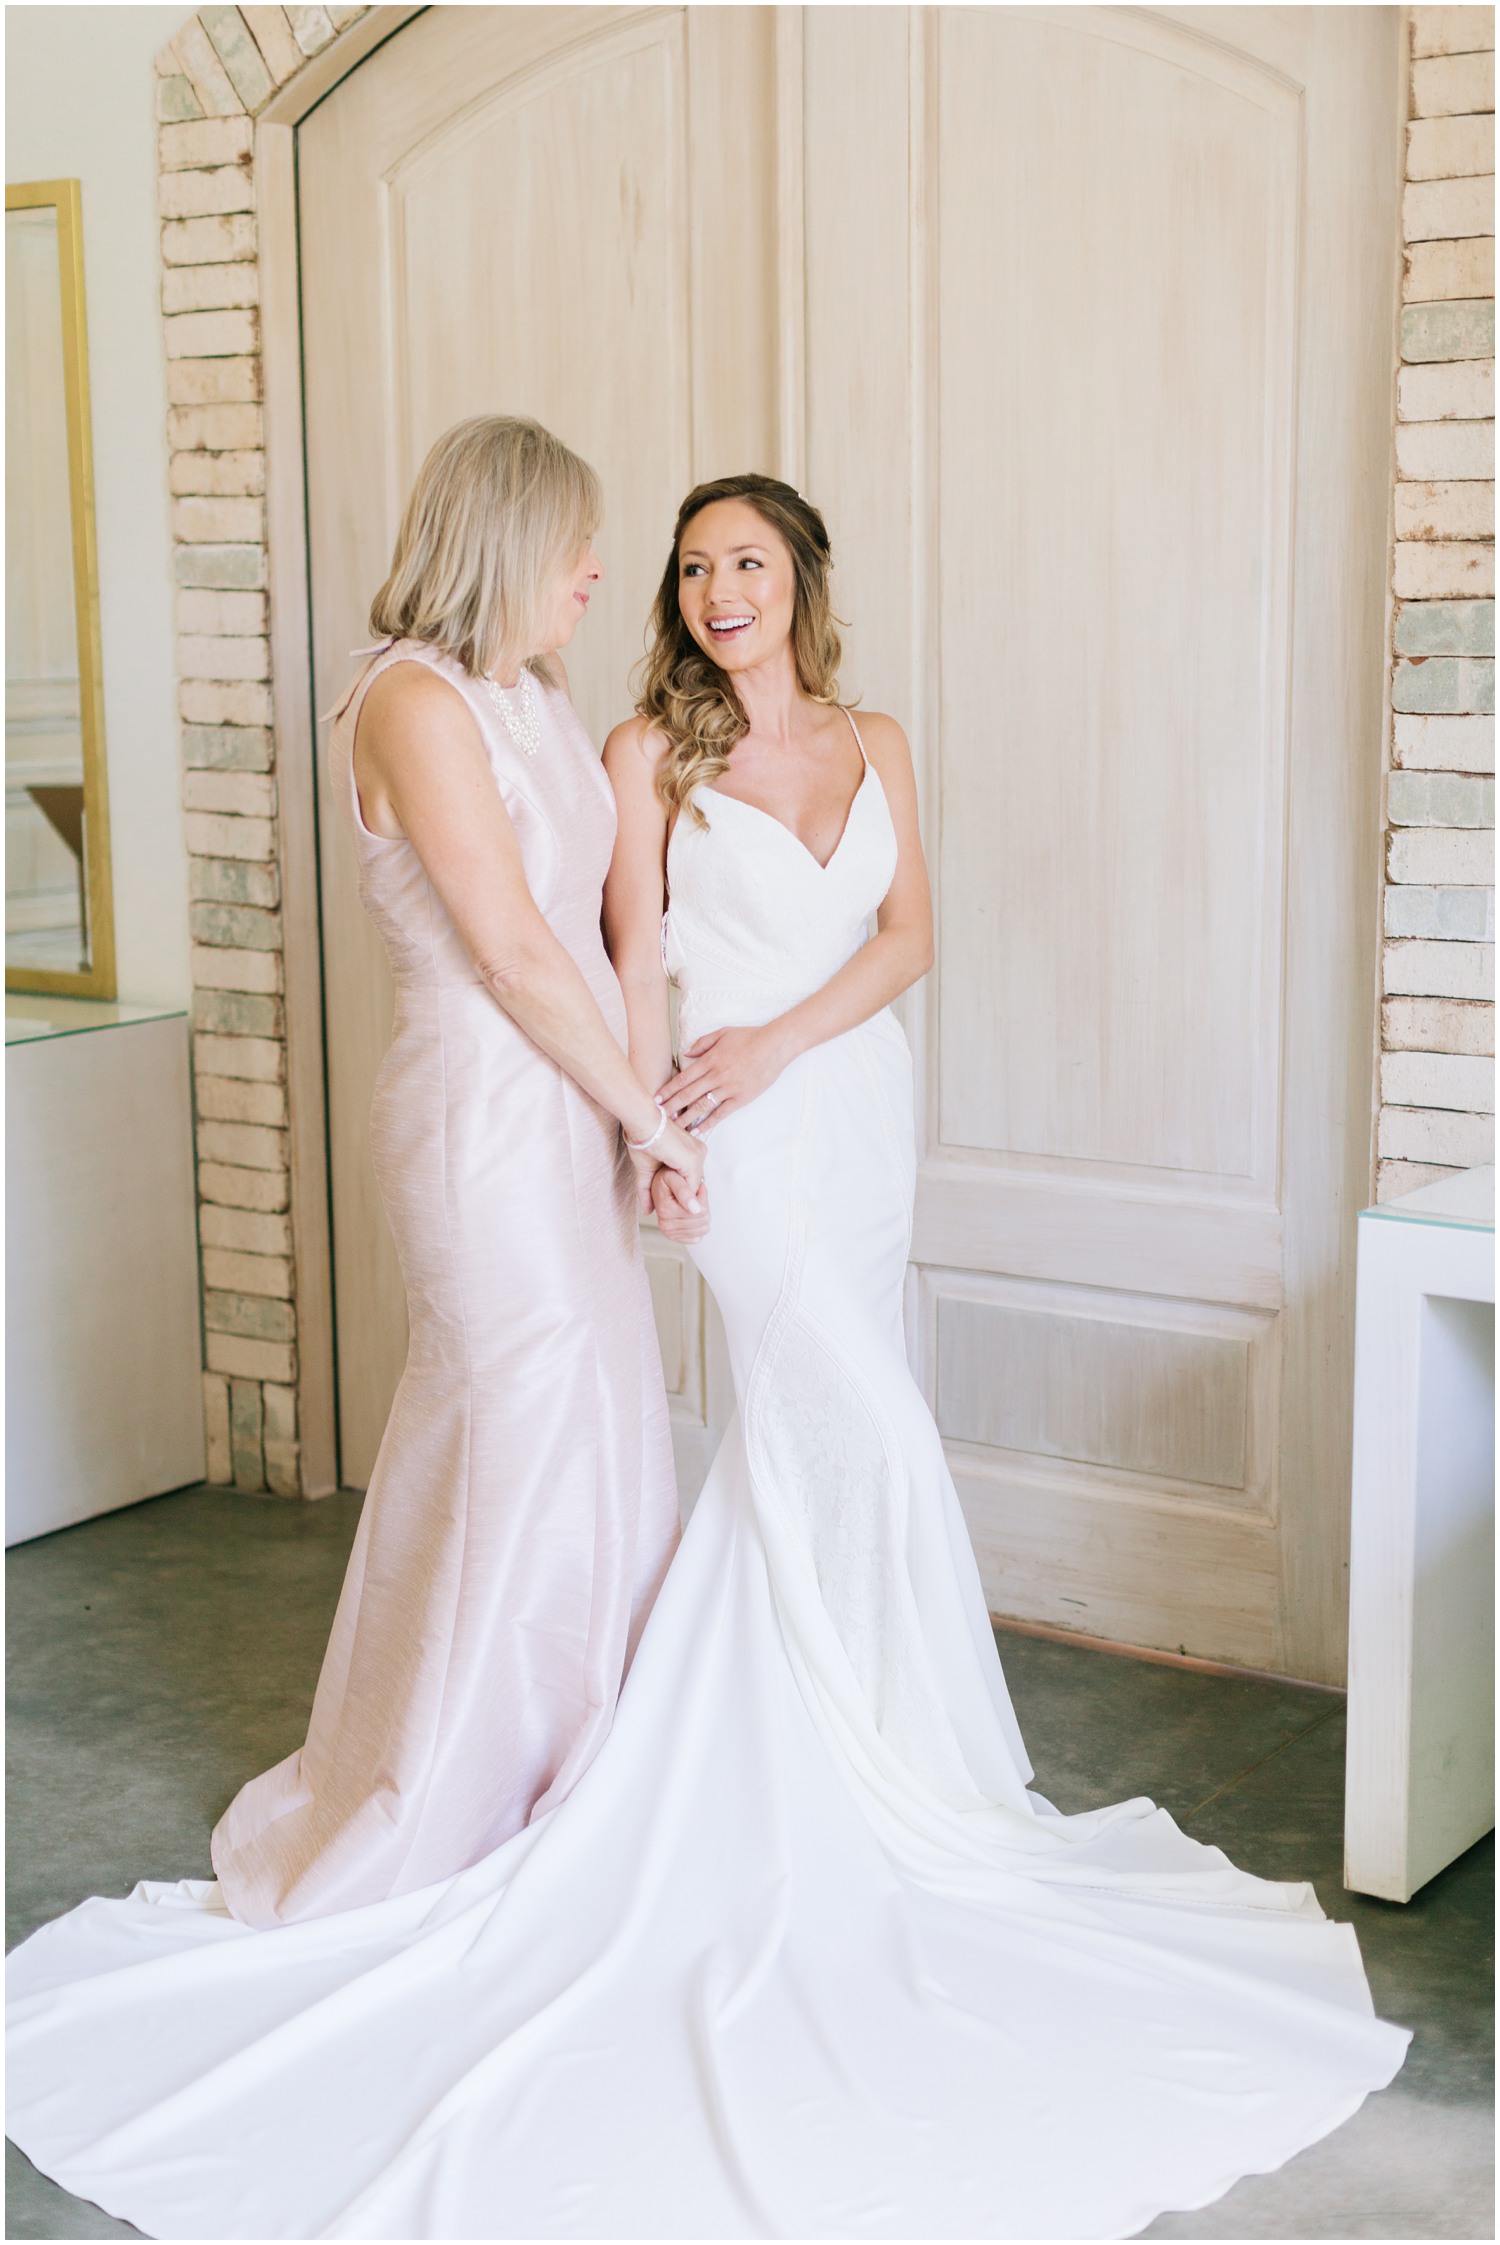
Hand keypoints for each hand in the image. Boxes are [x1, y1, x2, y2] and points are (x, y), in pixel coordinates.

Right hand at [627, 1110, 704, 1214]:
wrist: (641, 1122)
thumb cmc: (642, 1140)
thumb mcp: (647, 1171)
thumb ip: (648, 1190)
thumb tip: (647, 1211)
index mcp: (691, 1151)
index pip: (689, 1178)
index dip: (677, 1189)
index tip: (662, 1191)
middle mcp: (699, 1151)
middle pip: (692, 1183)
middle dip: (678, 1193)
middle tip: (660, 1190)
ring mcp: (698, 1155)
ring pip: (693, 1187)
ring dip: (677, 1193)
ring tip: (661, 1183)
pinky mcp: (693, 1160)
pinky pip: (691, 1187)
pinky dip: (680, 1193)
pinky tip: (665, 1185)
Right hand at [651, 1163, 709, 1242]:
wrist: (657, 1186)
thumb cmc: (667, 1180)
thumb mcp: (674, 1177)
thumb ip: (684, 1191)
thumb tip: (697, 1210)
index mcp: (665, 1210)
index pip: (701, 1210)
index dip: (702, 1196)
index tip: (696, 1188)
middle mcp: (665, 1225)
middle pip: (704, 1220)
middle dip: (703, 1205)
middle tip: (694, 1196)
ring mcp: (670, 1233)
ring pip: (703, 1229)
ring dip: (702, 1214)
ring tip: (692, 1204)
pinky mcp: (675, 1238)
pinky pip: (697, 1237)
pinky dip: (698, 1225)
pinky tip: (690, 1214)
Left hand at [657, 1023, 793, 1133]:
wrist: (774, 1045)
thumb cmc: (749, 1037)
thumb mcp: (722, 1033)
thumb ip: (702, 1043)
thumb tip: (685, 1054)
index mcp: (709, 1060)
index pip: (683, 1078)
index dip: (668, 1090)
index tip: (656, 1099)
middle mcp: (716, 1076)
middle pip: (688, 1094)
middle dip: (671, 1107)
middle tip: (658, 1117)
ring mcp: (728, 1088)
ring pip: (701, 1106)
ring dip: (685, 1118)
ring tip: (673, 1127)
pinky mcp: (740, 1098)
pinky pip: (720, 1113)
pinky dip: (707, 1123)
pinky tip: (696, 1130)